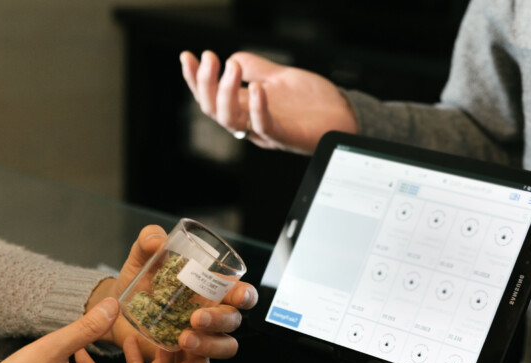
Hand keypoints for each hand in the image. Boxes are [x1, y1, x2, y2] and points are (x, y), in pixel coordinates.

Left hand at [86, 225, 257, 362]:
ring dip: (209, 345)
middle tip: (195, 318)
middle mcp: (214, 315)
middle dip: (220, 319)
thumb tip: (158, 239)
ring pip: (225, 347)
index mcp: (212, 289)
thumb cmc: (140, 280)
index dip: (245, 295)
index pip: (241, 293)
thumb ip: (150, 240)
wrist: (117, 307)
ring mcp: (204, 339)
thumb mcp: (142, 258)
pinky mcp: (188, 359)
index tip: (237, 295)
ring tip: (183, 339)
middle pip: (235, 321)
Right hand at [180, 50, 357, 154]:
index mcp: (244, 109)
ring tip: (231, 69)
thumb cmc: (312, 103)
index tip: (187, 57)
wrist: (343, 116)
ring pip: (231, 120)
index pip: (211, 96)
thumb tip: (232, 58)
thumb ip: (256, 68)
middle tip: (210, 59)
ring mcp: (265, 132)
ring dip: (226, 93)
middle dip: (205, 83)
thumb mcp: (279, 77)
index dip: (195, 79)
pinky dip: (258, 108)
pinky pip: (264, 126)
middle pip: (213, 110)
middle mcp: (249, 123)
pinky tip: (257, 88)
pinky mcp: (285, 136)